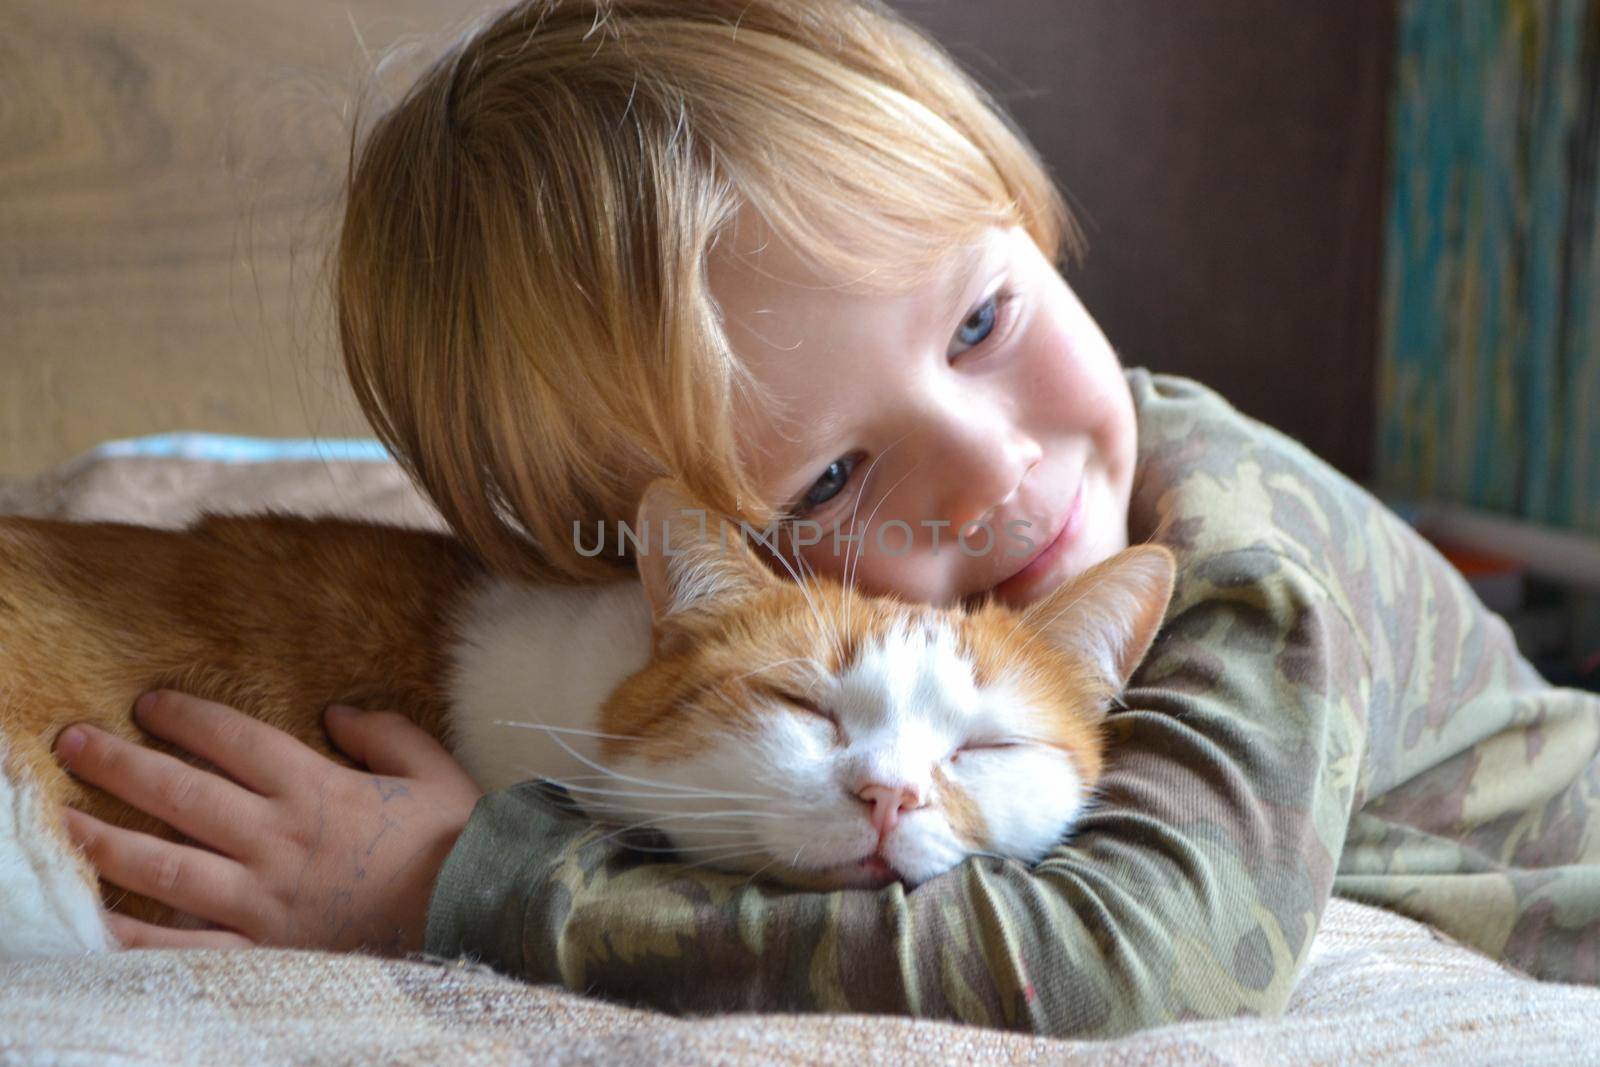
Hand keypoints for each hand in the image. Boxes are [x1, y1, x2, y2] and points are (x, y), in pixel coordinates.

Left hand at [52, 691, 482, 956]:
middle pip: (182, 794)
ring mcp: (264, 897)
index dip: (186, 717)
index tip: (149, 703)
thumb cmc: (456, 839)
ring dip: (109, 840)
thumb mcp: (432, 767)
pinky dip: (138, 936)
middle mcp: (278, 838)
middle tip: (74, 743)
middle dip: (122, 765)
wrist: (475, 912)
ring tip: (65, 821)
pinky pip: (187, 945)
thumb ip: (383, 731)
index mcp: (316, 789)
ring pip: (168, 865)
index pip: (233, 740)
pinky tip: (95, 920)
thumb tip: (336, 711)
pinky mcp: (265, 946)